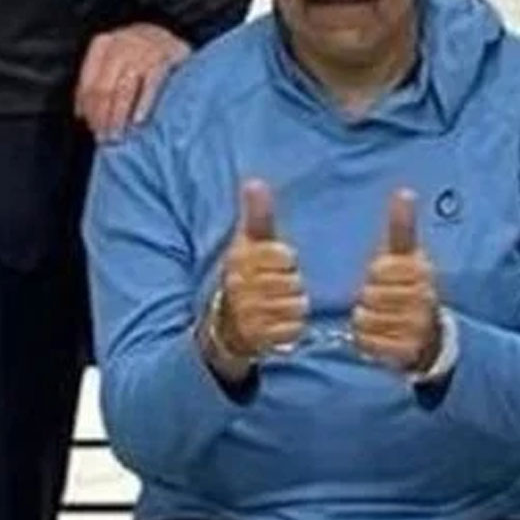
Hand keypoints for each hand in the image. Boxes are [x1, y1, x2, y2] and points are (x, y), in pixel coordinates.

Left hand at [76, 23, 190, 141]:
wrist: (174, 38)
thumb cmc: (140, 55)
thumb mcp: (115, 62)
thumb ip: (97, 83)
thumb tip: (81, 113)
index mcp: (104, 44)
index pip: (89, 80)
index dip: (89, 107)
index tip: (92, 127)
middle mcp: (122, 42)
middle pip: (105, 86)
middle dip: (102, 115)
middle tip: (104, 137)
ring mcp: (145, 48)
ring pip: (124, 87)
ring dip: (119, 115)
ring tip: (118, 136)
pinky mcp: (168, 55)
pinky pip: (151, 83)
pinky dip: (143, 103)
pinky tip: (138, 121)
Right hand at [208, 180, 307, 377]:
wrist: (225, 322)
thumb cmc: (246, 276)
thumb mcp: (249, 243)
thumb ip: (257, 215)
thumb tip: (254, 182)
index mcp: (239, 259)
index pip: (284, 256)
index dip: (288, 261)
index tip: (280, 264)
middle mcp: (239, 285)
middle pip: (292, 282)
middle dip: (292, 285)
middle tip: (279, 288)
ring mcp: (247, 313)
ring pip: (295, 306)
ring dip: (294, 307)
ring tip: (280, 305)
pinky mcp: (256, 338)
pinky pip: (292, 330)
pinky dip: (291, 329)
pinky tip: (279, 323)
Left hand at [353, 189, 441, 373]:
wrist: (431, 335)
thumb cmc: (410, 288)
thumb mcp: (408, 257)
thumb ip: (403, 227)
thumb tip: (404, 191)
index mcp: (423, 272)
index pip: (380, 269)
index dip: (376, 275)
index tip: (386, 278)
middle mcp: (424, 299)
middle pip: (370, 295)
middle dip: (369, 300)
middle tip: (383, 303)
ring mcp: (417, 327)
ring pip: (366, 319)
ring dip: (367, 321)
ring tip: (382, 320)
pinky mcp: (407, 352)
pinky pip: (369, 344)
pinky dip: (368, 342)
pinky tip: (382, 338)